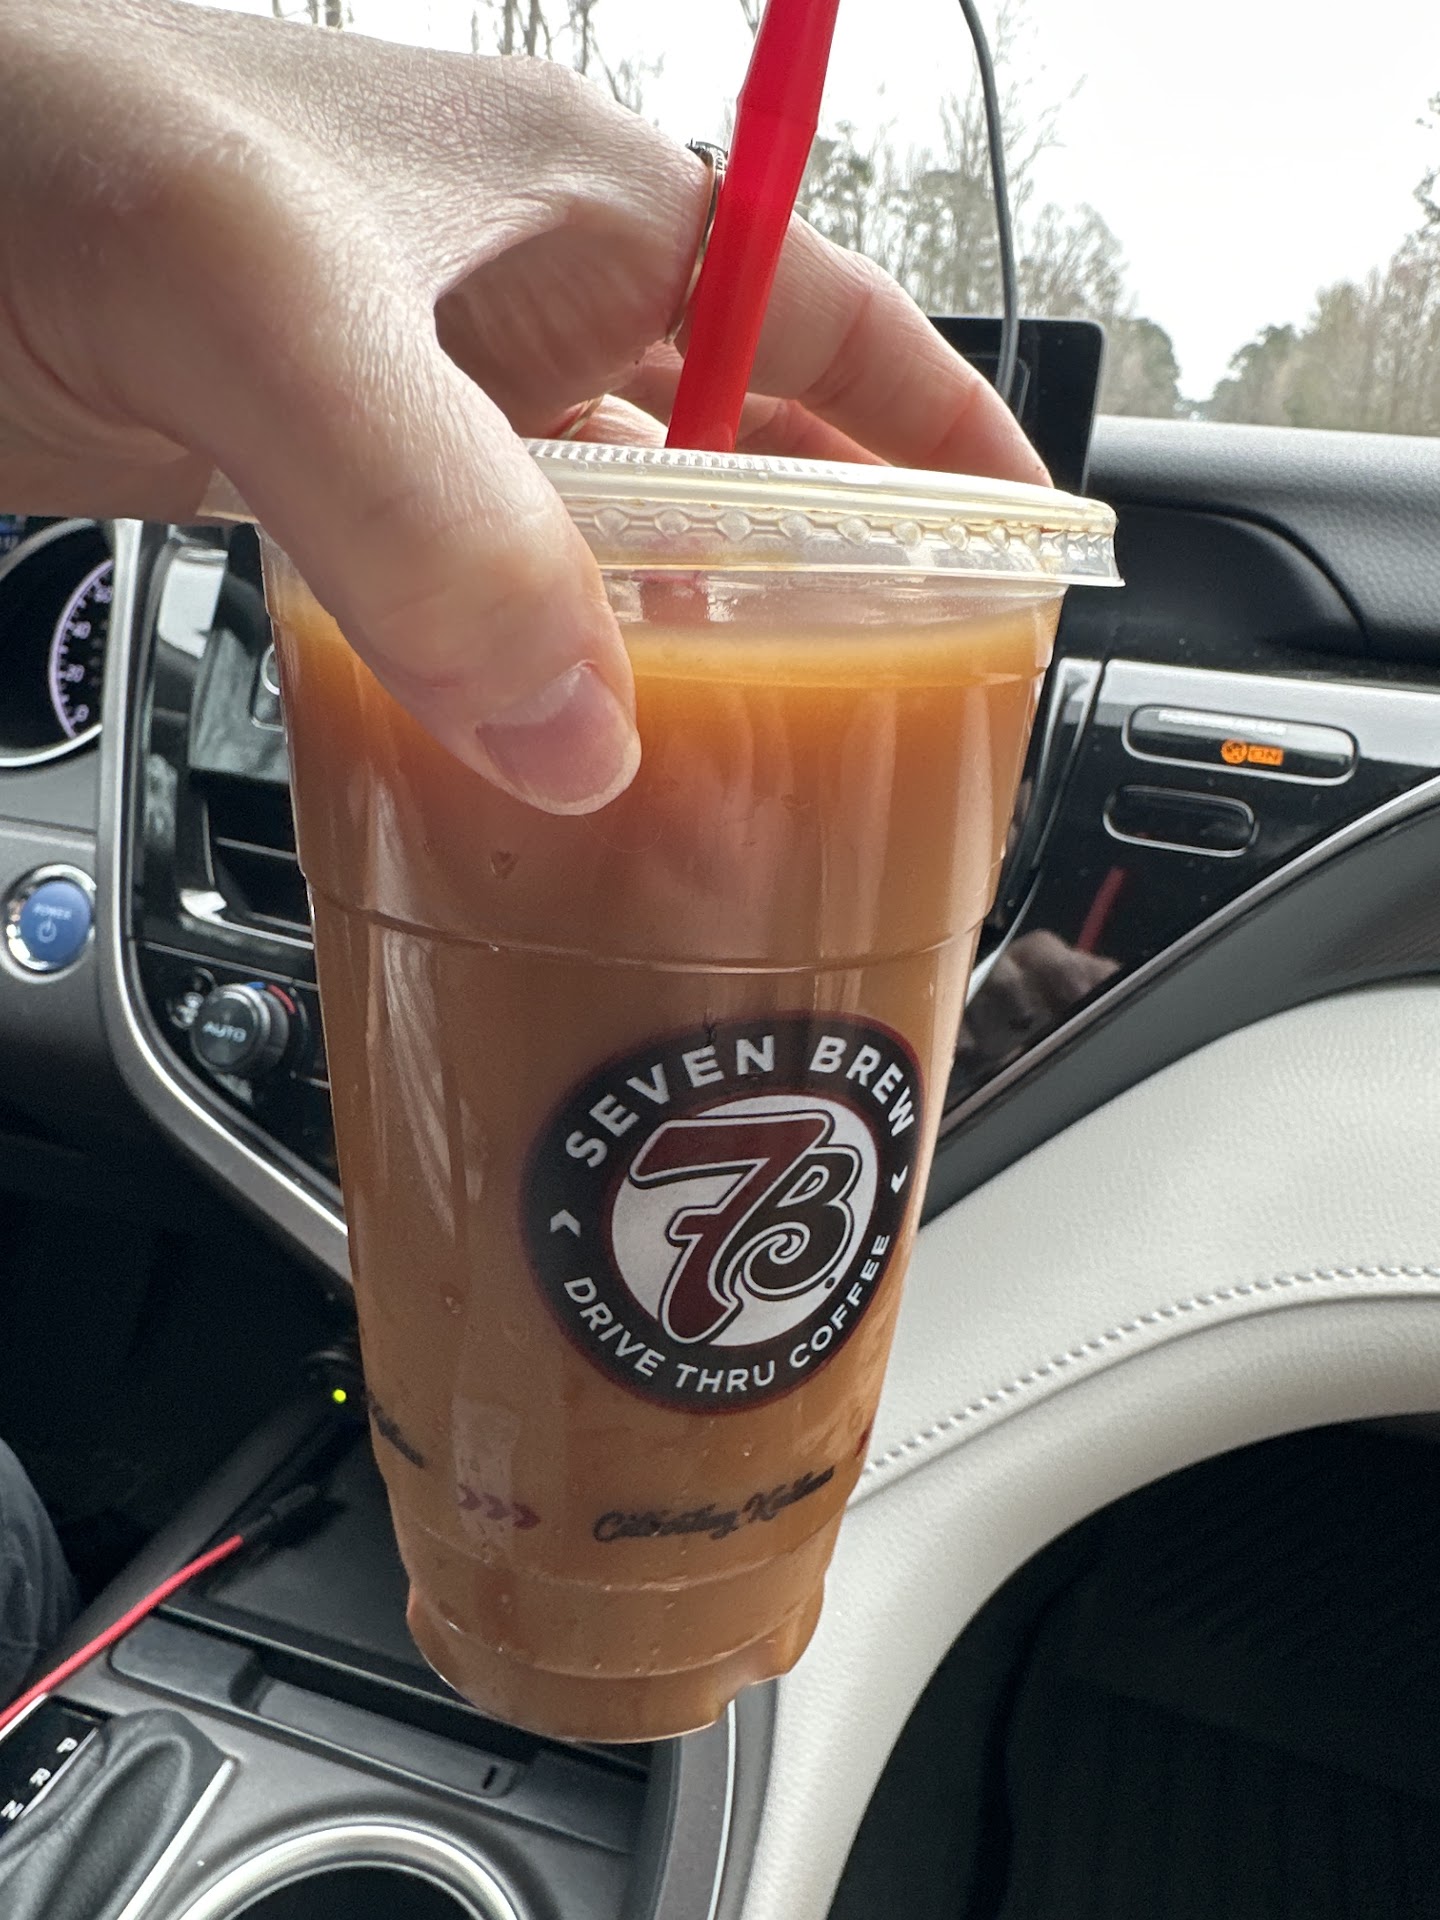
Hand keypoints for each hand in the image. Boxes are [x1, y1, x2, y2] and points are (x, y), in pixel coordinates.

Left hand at [0, 0, 1049, 812]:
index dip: (949, 439)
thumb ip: (439, 519)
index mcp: (589, 210)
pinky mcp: (334, 479)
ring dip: (661, 647)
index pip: (839, 324)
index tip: (1033, 548)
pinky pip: (480, 591)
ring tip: (728, 768)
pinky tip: (536, 745)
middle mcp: (528, 306)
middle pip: (741, 462)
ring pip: (610, 546)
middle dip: (818, 583)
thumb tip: (579, 737)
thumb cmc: (53, 137)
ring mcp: (431, 398)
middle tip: (880, 719)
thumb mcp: (277, 309)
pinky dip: (522, 670)